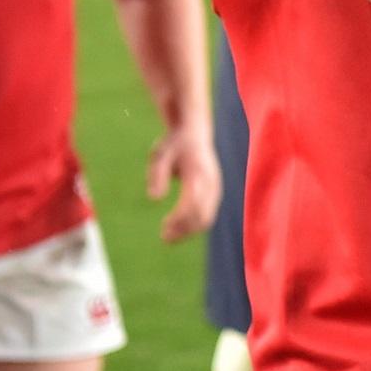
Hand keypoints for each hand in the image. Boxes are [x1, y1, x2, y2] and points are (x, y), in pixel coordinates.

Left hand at [148, 124, 221, 242]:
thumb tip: (154, 199)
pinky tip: (177, 228)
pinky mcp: (215, 192)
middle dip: (184, 230)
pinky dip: (194, 225)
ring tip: (168, 236)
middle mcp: (211, 183)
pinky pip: (208, 215)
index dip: (179, 219)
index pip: (192, 204)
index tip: (163, 227)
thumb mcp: (160, 155)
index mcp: (198, 173)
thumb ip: (157, 175)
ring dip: (189, 231)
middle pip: (202, 216)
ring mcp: (216, 188)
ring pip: (207, 218)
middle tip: (164, 237)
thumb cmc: (174, 144)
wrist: (193, 132)